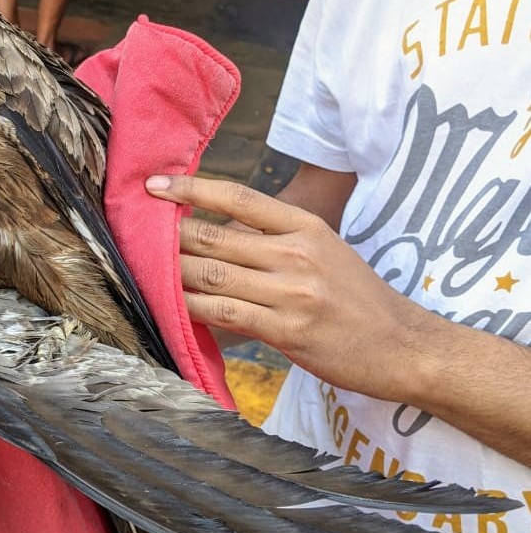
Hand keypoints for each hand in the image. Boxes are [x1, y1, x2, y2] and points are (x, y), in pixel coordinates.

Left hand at [145, 175, 433, 403]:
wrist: (402, 347)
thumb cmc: (358, 302)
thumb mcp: (325, 255)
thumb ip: (276, 244)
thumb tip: (217, 239)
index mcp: (306, 227)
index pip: (239, 197)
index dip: (191, 188)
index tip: (154, 185)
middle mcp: (297, 253)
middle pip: (215, 236)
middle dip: (167, 236)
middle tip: (131, 234)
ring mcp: (292, 292)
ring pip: (211, 274)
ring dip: (170, 274)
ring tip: (139, 270)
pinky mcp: (286, 330)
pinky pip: (223, 313)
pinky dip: (190, 309)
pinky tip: (168, 307)